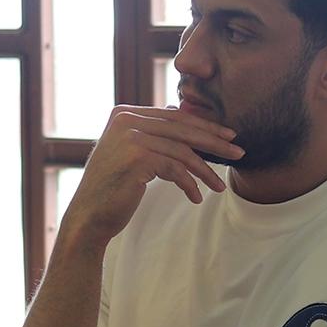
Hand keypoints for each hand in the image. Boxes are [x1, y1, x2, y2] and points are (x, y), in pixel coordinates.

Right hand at [58, 106, 242, 252]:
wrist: (88, 216)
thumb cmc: (112, 188)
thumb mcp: (130, 152)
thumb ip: (150, 131)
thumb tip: (179, 110)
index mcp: (123, 113)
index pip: (174, 116)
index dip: (204, 126)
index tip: (228, 136)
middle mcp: (125, 120)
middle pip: (182, 129)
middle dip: (214, 142)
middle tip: (238, 152)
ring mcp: (130, 137)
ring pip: (182, 151)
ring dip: (205, 170)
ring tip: (220, 186)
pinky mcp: (137, 157)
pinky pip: (176, 169)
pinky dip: (189, 185)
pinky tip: (196, 198)